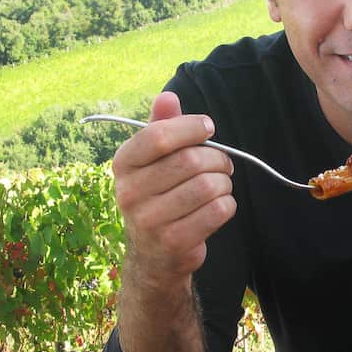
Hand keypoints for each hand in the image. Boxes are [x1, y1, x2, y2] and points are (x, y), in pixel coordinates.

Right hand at [112, 91, 236, 282]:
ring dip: (224, 182)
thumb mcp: (153, 160)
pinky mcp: (174, 241)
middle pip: (190, 161)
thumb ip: (161, 127)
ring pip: (208, 186)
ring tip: (220, 185)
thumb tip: (168, 97)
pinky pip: (218, 210)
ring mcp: (150, 220)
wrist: (153, 254)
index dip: (190, 127)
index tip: (208, 128)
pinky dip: (228, 204)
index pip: (158, 136)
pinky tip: (219, 205)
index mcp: (123, 165)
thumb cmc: (158, 195)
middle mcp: (129, 193)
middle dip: (217, 158)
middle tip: (223, 163)